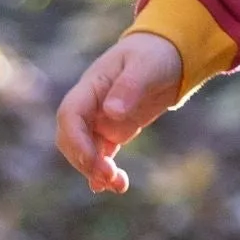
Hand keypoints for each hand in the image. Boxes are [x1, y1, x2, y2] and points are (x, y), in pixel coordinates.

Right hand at [55, 33, 182, 194]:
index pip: (70, 114)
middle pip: (71, 137)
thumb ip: (129, 86)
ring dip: (95, 170)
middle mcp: (91, 104)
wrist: (170, 54)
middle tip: (108, 177)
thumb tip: (111, 113)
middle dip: (84, 160)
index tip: (91, 160)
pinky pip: (102, 153)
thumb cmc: (156, 53)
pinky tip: (114, 186)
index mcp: (92, 85)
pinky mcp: (113, 130)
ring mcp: (100, 119)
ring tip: (118, 185)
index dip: (75, 139)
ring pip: (86, 150)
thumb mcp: (147, 65)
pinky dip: (104, 170)